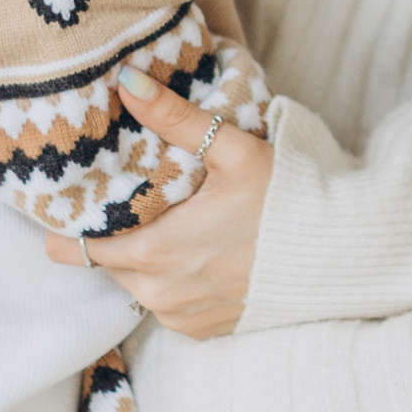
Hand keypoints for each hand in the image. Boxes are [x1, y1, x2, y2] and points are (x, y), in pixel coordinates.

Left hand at [45, 73, 273, 339]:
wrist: (342, 256)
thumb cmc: (287, 200)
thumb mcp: (232, 150)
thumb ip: (174, 118)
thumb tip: (127, 81)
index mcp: (156, 252)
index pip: (79, 250)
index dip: (70, 227)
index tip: (74, 203)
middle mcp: (161, 294)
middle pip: (109, 264)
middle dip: (112, 235)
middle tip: (130, 200)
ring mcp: (182, 316)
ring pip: (137, 285)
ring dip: (144, 259)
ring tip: (167, 222)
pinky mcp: (204, 330)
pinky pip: (168, 303)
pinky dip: (173, 281)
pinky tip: (196, 252)